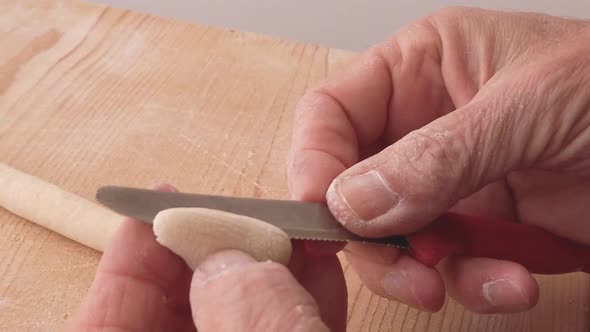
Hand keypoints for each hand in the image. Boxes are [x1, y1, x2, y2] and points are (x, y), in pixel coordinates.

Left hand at [70, 184, 346, 331]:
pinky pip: (279, 326)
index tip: (163, 203)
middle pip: (183, 305)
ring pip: (239, 312)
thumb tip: (231, 260)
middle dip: (218, 253)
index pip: (107, 322)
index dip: (132, 257)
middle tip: (246, 218)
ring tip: (296, 229)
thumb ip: (249, 321)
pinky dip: (300, 297)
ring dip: (269, 267)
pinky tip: (320, 265)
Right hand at [288, 7, 589, 312]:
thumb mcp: (530, 107)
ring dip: (421, 268)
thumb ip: (438, 155)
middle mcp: (425, 123)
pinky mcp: (483, 224)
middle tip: (404, 268)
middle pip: (354, 184)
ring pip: (395, 234)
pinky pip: (450, 261)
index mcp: (424, 67)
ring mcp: (452, 178)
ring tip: (457, 282)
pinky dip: (473, 282)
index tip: (321, 210)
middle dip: (371, 234)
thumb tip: (351, 200)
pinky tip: (511, 282)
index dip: (315, 159)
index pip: (333, 111)